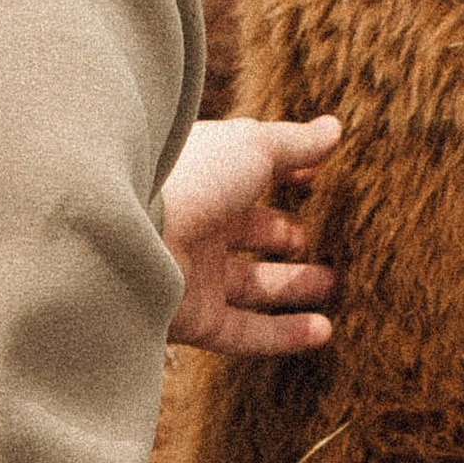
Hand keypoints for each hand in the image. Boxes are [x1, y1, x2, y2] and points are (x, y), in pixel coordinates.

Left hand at [161, 116, 340, 355]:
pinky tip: (323, 330)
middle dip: (284, 236)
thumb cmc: (190, 176)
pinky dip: (284, 333)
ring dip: (293, 286)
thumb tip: (333, 128)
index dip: (283, 176)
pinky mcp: (193, 319)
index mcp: (204, 176)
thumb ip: (295, 144)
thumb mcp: (252, 147)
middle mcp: (195, 225)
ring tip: (334, 284)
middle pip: (248, 233)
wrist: (130, 233)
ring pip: (251, 285)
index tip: (315, 181)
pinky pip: (245, 332)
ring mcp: (192, 274)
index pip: (248, 175)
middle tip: (316, 239)